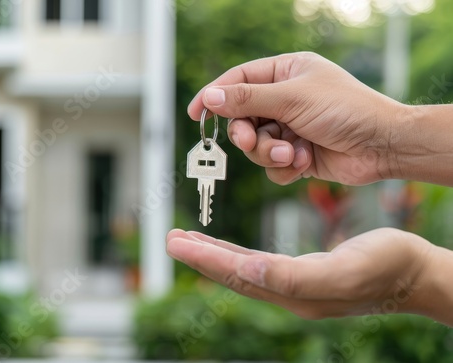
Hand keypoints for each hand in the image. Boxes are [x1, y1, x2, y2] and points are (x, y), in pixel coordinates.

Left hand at [166, 228, 452, 323]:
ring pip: (243, 269)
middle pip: (233, 274)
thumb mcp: (343, 270)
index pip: (238, 275)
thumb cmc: (386, 267)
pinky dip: (238, 254)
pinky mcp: (303, 273)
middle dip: (201, 256)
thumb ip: (295, 275)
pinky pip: (259, 263)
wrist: (412, 273)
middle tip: (172, 240)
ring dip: (214, 254)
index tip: (176, 243)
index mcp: (293, 291)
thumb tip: (250, 270)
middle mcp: (288, 291)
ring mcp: (295, 284)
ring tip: (189, 240)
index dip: (205, 258)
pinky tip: (230, 248)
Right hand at [188, 52, 405, 185]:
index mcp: (284, 73)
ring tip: (292, 154)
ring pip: (256, 146)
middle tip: (251, 141)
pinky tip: (304, 161)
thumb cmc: (345, 110)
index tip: (196, 113)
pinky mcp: (296, 154)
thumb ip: (247, 98)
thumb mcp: (292, 98)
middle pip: (243, 118)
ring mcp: (290, 128)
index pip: (238, 80)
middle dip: (248, 134)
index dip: (214, 96)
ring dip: (270, 153)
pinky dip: (285, 167)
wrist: (381, 146)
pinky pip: (272, 165)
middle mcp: (284, 100)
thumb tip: (209, 96)